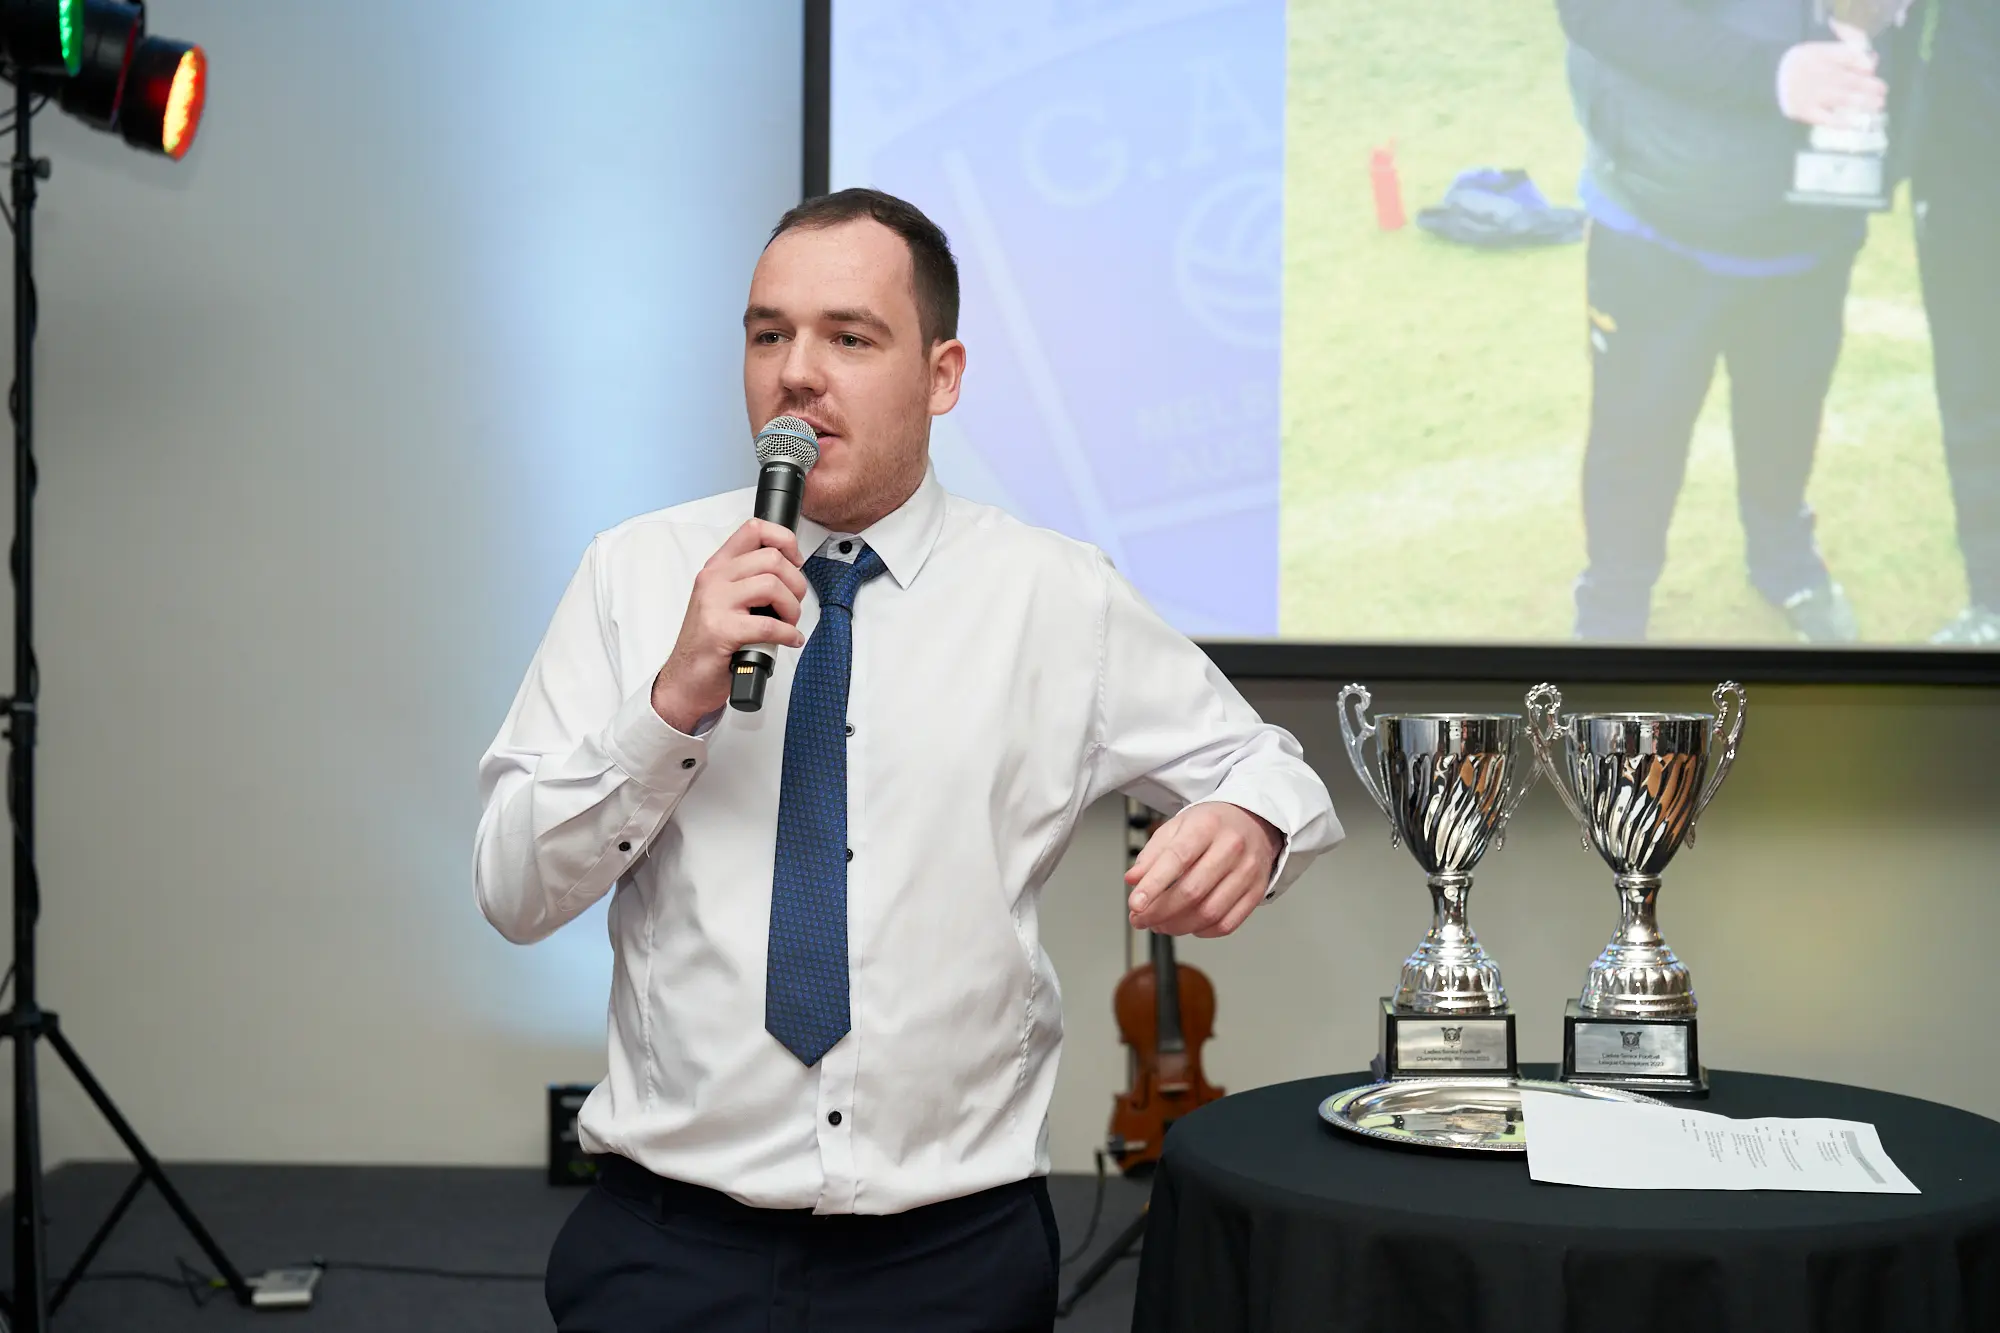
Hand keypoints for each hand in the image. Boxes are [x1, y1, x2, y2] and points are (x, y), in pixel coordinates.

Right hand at [651, 519, 808, 731]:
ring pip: (772, 586)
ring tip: (788, 624)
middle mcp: (714, 580)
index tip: (795, 562)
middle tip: (792, 605)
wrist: (685, 679)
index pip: (754, 530)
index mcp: (718, 568)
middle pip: (771, 558)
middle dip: (795, 583)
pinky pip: (769, 624)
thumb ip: (749, 581)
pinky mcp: (721, 631)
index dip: (785, 541)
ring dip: (792, 609)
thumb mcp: (725, 601)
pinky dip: (788, 634)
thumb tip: (790, 572)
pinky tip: (788, 640)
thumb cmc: (709, 642)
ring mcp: (715, 604)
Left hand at [1125, 803, 1283, 938]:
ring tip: (1160, 924)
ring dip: (1178, 926)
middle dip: (1160, 912)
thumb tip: (1133, 879)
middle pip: (1192, 891)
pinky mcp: (1256, 892)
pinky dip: (1202, 931)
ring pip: (1209, 912)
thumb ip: (1152, 854)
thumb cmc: (1211, 825)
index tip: (1135, 904)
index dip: (1153, 885)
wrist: (1253, 822)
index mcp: (1206, 826)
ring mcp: (1247, 871)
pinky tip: (1188, 925)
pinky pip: (1227, 923)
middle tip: (1140, 919)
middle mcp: (1231, 847)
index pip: (1177, 858)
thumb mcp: (1177, 826)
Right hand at [1778, 33, 1885, 127]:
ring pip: (1842, 98)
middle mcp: (1816, 73)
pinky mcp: (1803, 111)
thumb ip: (1847, 49)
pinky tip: (1854, 122)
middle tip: (1882, 91)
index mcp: (1820, 54)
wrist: (1766, 77)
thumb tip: (1872, 59)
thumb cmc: (1801, 63)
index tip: (1871, 70)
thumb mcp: (1820, 48)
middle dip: (1869, 86)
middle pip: (1849, 80)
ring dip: (1863, 103)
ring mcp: (1810, 94)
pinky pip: (1825, 118)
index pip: (1849, 57)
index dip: (1863, 64)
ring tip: (1878, 105)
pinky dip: (1840, 121)